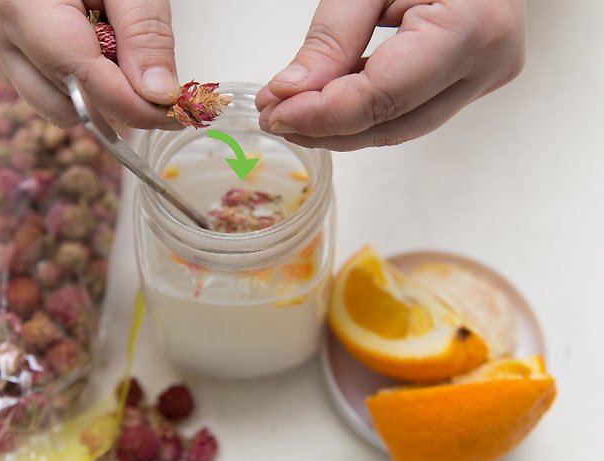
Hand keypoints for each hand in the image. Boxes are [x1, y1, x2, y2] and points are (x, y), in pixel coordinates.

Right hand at [0, 0, 179, 128]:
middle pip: (69, 103)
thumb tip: (158, 94)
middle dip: (119, 99)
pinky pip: (51, 91)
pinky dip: (84, 83)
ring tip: (117, 45)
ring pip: (58, 106)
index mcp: (21, 2)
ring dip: (100, 93)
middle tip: (155, 76)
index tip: (172, 113)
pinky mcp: (8, 52)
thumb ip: (144, 33)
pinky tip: (97, 47)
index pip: (83, 78)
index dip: (134, 105)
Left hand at [257, 0, 525, 150]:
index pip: (383, 97)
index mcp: (473, 28)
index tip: (276, 114)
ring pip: (400, 126)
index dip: (324, 115)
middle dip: (326, 128)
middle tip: (274, 118)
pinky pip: (410, 109)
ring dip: (341, 126)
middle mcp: (489, 63)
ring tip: (291, 111)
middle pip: (393, 123)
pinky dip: (364, 110)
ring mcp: (484, 76)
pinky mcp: (472, 80)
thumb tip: (290, 93)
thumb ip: (333, 36)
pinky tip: (325, 102)